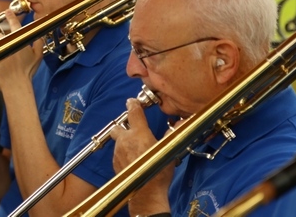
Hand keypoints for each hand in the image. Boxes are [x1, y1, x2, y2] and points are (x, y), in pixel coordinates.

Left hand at [0, 10, 42, 91]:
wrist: (15, 84)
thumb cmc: (27, 72)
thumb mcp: (38, 56)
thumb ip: (39, 43)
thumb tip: (40, 36)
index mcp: (18, 40)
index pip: (14, 24)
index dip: (11, 16)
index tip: (8, 11)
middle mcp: (6, 42)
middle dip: (1, 38)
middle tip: (8, 47)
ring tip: (3, 56)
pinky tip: (1, 63)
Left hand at [110, 98, 172, 214]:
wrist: (146, 193)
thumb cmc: (158, 172)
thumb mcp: (168, 151)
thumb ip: (172, 134)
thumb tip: (180, 124)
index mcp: (138, 133)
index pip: (133, 112)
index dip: (133, 104)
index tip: (132, 101)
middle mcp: (125, 140)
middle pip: (118, 126)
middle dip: (124, 126)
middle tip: (133, 130)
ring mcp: (118, 151)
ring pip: (117, 140)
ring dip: (124, 141)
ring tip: (135, 147)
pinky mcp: (115, 162)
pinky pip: (117, 153)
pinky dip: (123, 153)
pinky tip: (131, 159)